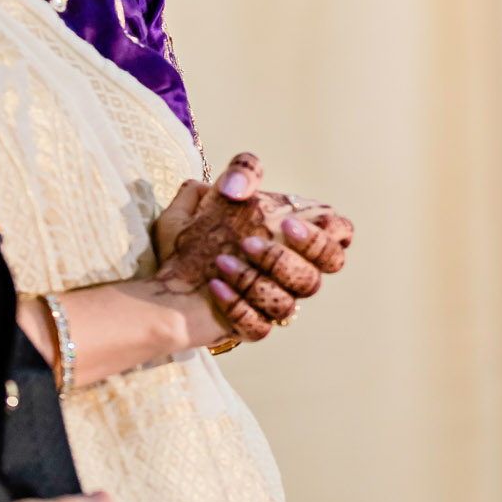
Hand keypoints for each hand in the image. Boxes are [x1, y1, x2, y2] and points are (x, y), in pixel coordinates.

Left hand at [153, 154, 353, 342]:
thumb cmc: (194, 238)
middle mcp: (290, 274)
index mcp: (294, 240)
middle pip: (320, 277)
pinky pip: (258, 327)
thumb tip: (241, 186)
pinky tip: (215, 287)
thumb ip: (238, 172)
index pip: (339, 239)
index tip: (287, 223)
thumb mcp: (212, 194)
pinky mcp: (251, 328)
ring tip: (220, 261)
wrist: (162, 277)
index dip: (327, 234)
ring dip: (254, 281)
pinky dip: (237, 306)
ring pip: (288, 304)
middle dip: (287, 260)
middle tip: (249, 243)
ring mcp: (273, 303)